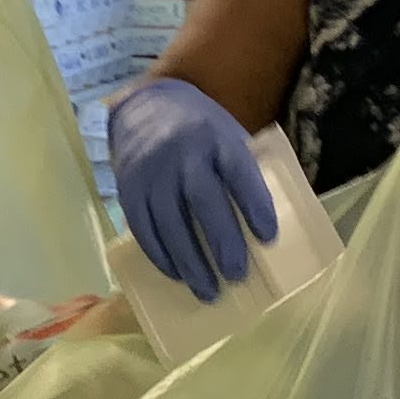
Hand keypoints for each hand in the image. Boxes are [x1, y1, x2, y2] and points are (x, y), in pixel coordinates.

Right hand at [108, 79, 277, 303]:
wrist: (144, 107)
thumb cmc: (200, 129)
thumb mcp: (227, 133)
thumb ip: (244, 168)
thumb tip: (270, 221)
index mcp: (215, 137)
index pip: (237, 170)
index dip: (253, 204)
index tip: (268, 237)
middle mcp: (181, 153)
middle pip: (202, 200)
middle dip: (221, 241)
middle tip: (237, 274)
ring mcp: (151, 172)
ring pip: (169, 222)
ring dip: (189, 261)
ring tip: (208, 291)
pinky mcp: (128, 190)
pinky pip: (143, 229)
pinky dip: (161, 256)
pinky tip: (178, 275)